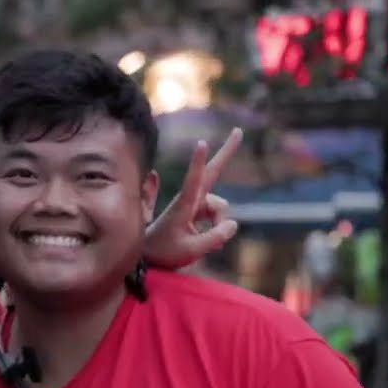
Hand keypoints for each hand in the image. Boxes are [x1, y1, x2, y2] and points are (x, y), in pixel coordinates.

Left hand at [144, 128, 242, 269]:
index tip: (201, 143)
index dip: (198, 163)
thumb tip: (233, 224)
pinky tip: (206, 240)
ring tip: (203, 242)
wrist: (150, 257)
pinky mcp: (198, 211)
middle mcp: (191, 199)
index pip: (193, 181)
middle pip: (212, 172)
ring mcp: (195, 204)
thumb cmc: (165, 252)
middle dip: (227, 152)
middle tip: (238, 130)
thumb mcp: (191, 250)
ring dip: (219, 225)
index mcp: (184, 205)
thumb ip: (215, 238)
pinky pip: (218, 217)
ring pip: (221, 208)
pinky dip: (217, 228)